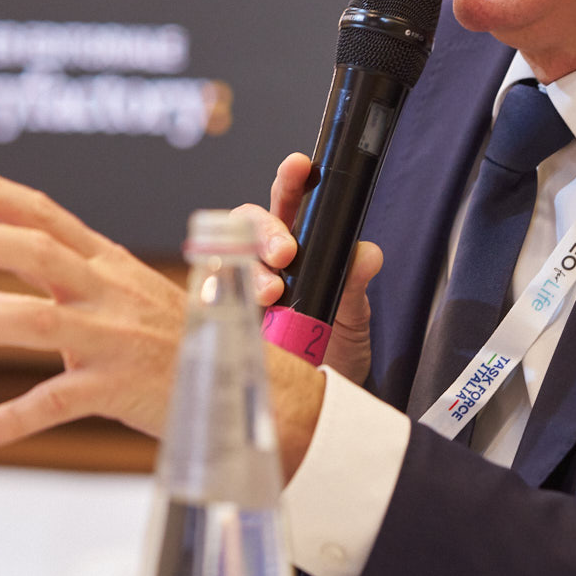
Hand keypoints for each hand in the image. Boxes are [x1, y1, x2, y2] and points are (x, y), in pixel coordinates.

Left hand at [0, 163, 189, 445]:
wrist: (248, 388)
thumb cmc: (177, 344)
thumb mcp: (116, 307)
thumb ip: (49, 298)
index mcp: (108, 266)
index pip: (46, 216)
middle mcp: (110, 293)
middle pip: (39, 252)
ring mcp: (116, 339)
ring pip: (39, 321)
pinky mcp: (121, 387)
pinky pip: (58, 401)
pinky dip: (13, 418)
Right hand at [237, 153, 383, 386]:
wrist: (319, 409)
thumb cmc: (335, 354)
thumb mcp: (353, 320)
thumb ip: (356, 285)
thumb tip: (367, 253)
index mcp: (303, 249)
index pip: (291, 203)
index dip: (292, 180)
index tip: (300, 165)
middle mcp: (267, 263)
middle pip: (252, 221)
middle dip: (265, 228)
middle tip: (286, 253)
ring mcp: (241, 288)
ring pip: (229, 254)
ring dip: (249, 266)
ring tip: (271, 294)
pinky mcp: (222, 317)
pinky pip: (209, 293)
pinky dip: (219, 292)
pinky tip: (240, 307)